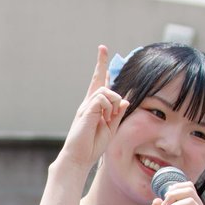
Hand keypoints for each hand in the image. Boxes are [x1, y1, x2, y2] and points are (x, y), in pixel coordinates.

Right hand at [59, 46, 128, 169]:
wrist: (79, 157)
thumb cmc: (92, 145)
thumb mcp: (111, 128)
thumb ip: (118, 113)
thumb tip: (125, 100)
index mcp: (94, 107)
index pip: (99, 85)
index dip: (102, 70)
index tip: (103, 54)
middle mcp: (89, 104)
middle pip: (98, 79)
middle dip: (100, 62)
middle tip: (102, 47)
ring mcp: (87, 106)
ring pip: (107, 91)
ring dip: (114, 103)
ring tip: (109, 118)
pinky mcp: (87, 109)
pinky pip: (104, 98)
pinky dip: (109, 108)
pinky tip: (104, 118)